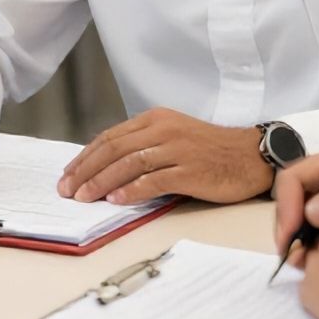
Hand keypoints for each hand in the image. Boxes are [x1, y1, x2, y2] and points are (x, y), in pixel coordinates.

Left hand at [58, 108, 267, 203]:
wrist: (251, 155)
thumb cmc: (211, 149)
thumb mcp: (173, 136)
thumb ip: (143, 145)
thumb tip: (107, 167)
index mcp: (155, 119)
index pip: (110, 137)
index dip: (85, 157)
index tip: (68, 175)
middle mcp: (163, 130)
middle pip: (114, 149)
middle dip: (85, 171)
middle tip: (67, 190)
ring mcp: (177, 149)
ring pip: (129, 164)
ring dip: (102, 182)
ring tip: (84, 197)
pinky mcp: (190, 170)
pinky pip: (154, 180)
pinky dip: (131, 190)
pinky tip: (116, 200)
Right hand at [272, 149, 318, 261]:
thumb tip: (311, 213)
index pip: (295, 178)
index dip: (287, 205)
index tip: (292, 233)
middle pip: (292, 200)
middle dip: (287, 226)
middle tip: (291, 255)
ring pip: (300, 221)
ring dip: (296, 241)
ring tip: (300, 265)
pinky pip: (317, 238)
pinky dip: (310, 252)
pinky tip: (313, 267)